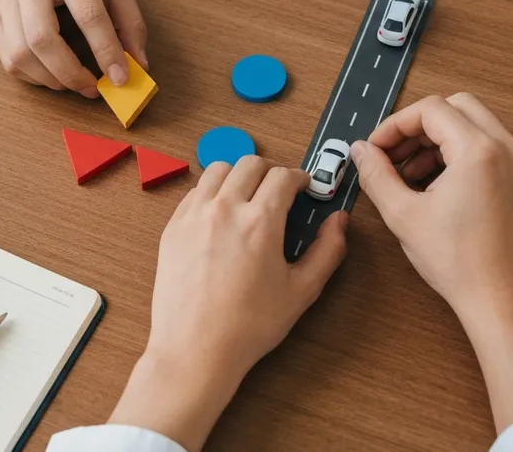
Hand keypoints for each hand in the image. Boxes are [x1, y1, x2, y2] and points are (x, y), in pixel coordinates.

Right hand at [0, 0, 146, 96]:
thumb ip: (130, 21)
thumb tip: (137, 65)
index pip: (88, 14)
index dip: (106, 51)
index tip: (121, 79)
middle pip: (42, 38)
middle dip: (71, 74)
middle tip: (93, 89)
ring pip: (20, 54)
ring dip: (51, 79)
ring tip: (75, 82)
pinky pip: (8, 59)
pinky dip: (34, 76)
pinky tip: (53, 73)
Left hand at [108, 157, 347, 450]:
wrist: (195, 349)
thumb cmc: (249, 325)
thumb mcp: (301, 291)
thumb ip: (327, 251)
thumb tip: (339, 222)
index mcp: (261, 221)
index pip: (284, 176)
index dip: (299, 178)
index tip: (302, 188)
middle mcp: (225, 209)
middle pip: (250, 163)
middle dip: (270, 171)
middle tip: (278, 190)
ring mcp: (194, 216)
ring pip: (217, 169)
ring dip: (237, 175)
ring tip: (247, 196)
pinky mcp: (173, 228)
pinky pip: (194, 192)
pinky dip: (211, 193)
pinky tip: (219, 214)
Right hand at [352, 93, 512, 430]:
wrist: (505, 303)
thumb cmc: (460, 265)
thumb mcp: (403, 215)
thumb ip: (376, 175)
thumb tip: (360, 151)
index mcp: (479, 151)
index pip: (431, 110)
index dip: (395, 126)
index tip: (376, 149)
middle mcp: (509, 149)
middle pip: (458, 107)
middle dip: (420, 126)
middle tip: (394, 155)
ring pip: (477, 126)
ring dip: (441, 140)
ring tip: (412, 175)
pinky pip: (492, 149)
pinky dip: (463, 155)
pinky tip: (440, 188)